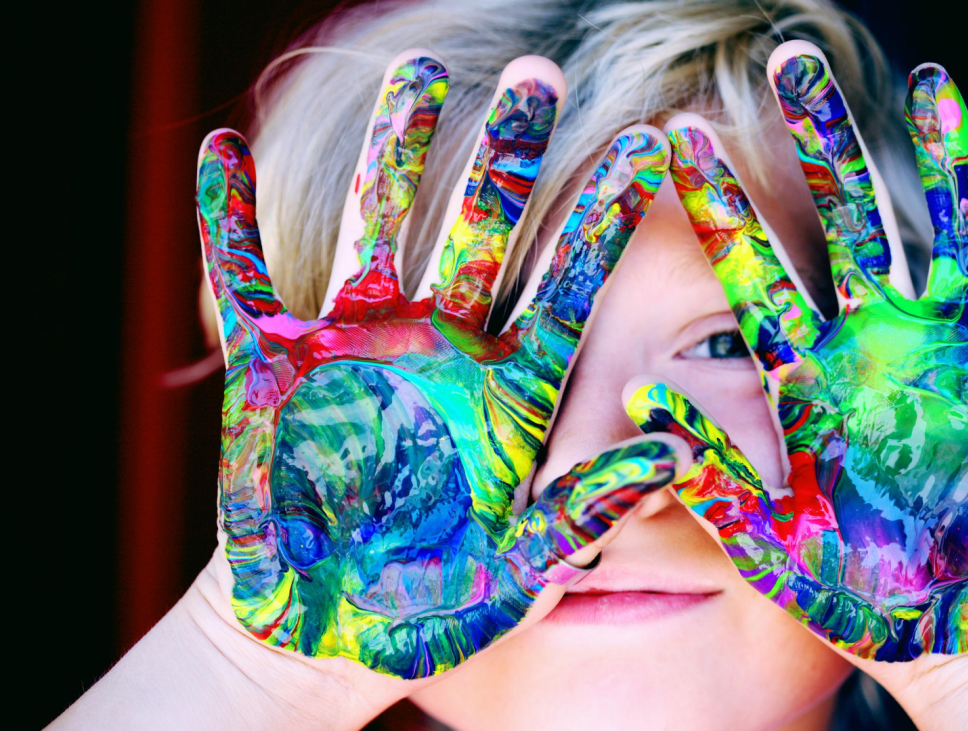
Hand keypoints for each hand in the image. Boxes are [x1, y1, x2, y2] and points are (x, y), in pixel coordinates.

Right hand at [199, 51, 677, 678]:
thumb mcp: (519, 565)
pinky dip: (226, 220)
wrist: (330, 625)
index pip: (568, 286)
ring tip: (417, 71)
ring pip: (380, 224)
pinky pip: (244, 277)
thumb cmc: (433, 600)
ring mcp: (357, 343)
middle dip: (505, 153)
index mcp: (508, 389)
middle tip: (538, 72)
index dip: (603, 218)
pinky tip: (221, 152)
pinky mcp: (273, 363)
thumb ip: (590, 506)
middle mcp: (440, 346)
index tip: (648, 144)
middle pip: (481, 229)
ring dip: (394, 151)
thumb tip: (677, 450)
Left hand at [625, 41, 967, 664]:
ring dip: (948, 154)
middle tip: (792, 61)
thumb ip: (709, 469)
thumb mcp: (768, 536)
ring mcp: (963, 346)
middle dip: (823, 141)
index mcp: (814, 373)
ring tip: (933, 79)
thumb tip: (634, 404)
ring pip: (953, 225)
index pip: (754, 270)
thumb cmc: (856, 595)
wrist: (954, 634)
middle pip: (847, 219)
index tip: (672, 137)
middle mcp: (884, 341)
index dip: (716, 203)